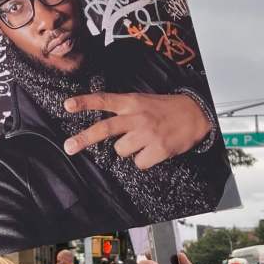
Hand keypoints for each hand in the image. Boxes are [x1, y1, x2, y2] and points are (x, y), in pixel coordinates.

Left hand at [63, 92, 210, 168]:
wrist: (196, 114)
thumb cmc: (165, 108)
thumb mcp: (142, 100)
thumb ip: (123, 110)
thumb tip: (102, 128)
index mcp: (132, 102)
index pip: (104, 100)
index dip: (85, 102)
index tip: (67, 105)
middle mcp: (137, 116)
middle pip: (105, 128)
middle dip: (84, 139)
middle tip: (69, 147)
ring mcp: (147, 133)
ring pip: (121, 150)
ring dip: (127, 149)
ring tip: (141, 141)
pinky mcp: (158, 149)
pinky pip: (139, 163)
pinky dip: (143, 160)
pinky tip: (152, 150)